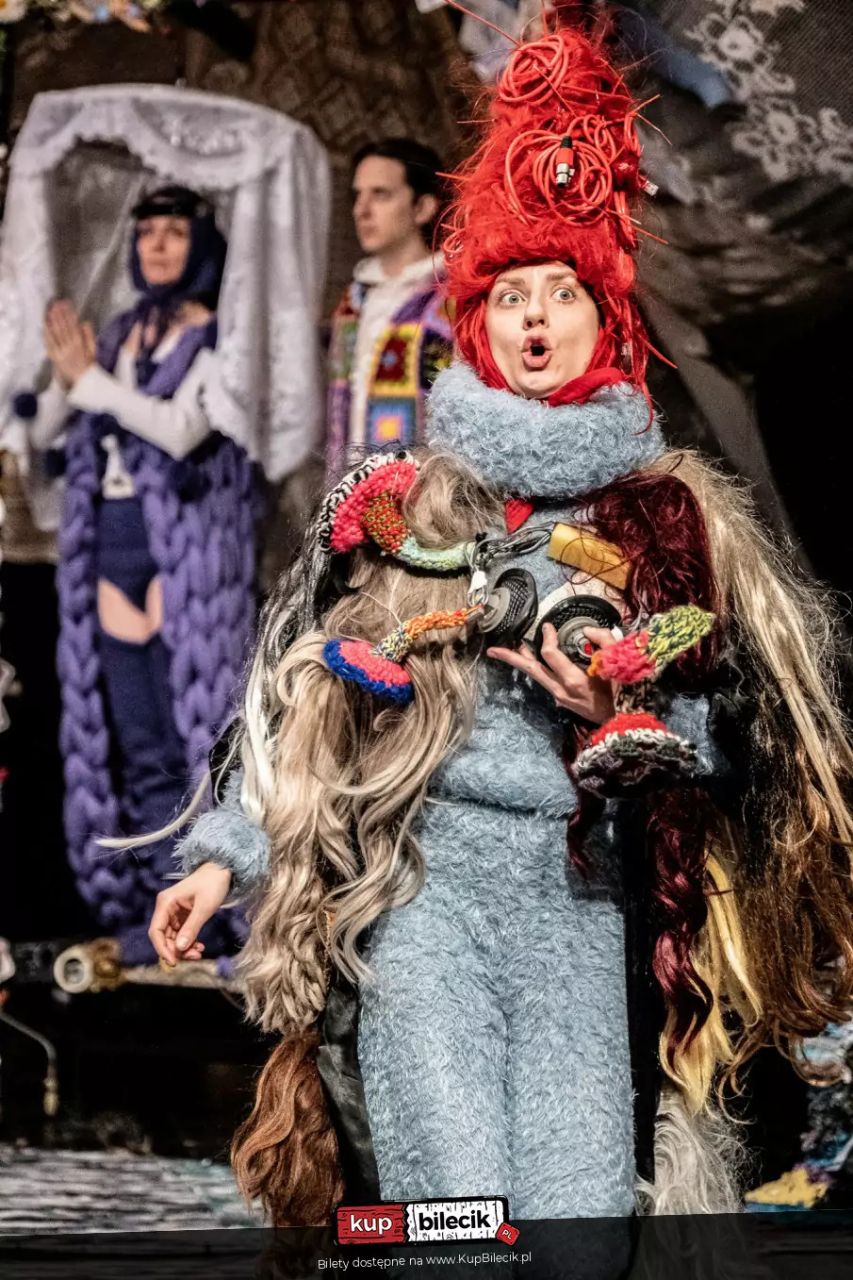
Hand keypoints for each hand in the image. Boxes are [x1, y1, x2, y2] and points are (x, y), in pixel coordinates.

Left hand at [44, 299, 95, 388]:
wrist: (84, 382)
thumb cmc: (89, 366)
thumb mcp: (94, 351)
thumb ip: (90, 336)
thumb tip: (85, 322)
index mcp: (81, 344)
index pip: (74, 325)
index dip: (69, 313)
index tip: (67, 303)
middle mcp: (70, 346)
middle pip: (64, 326)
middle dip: (60, 313)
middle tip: (56, 302)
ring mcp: (62, 351)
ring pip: (56, 333)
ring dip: (53, 320)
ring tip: (50, 309)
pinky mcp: (55, 357)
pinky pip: (49, 343)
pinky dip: (47, 333)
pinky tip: (45, 324)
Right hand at [148, 861, 231, 964]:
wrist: (221, 869)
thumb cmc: (212, 883)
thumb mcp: (204, 907)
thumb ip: (191, 928)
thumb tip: (180, 948)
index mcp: (166, 903)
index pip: (155, 931)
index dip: (162, 949)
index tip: (174, 961)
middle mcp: (166, 908)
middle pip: (163, 937)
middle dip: (176, 950)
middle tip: (194, 957)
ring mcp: (174, 913)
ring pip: (173, 938)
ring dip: (183, 948)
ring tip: (199, 952)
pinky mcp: (182, 916)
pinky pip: (181, 934)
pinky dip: (188, 942)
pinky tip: (199, 946)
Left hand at [487, 622, 619, 724]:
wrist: (625, 725)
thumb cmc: (624, 695)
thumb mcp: (620, 664)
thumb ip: (604, 642)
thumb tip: (587, 630)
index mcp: (573, 680)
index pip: (550, 654)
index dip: (547, 637)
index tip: (548, 626)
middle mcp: (562, 690)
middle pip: (531, 670)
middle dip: (511, 658)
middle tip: (493, 650)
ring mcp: (561, 698)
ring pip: (537, 677)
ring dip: (525, 663)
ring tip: (515, 650)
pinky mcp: (565, 702)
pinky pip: (547, 683)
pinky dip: (540, 671)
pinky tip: (539, 663)